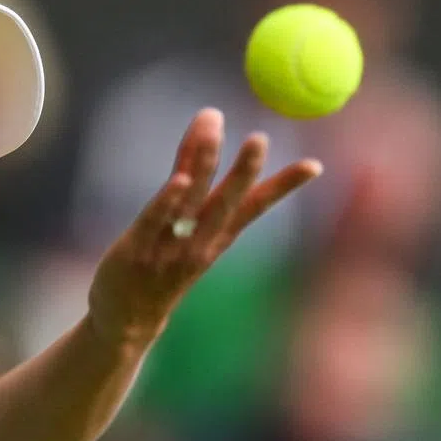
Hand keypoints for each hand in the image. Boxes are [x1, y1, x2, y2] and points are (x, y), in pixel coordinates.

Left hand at [86, 108, 321, 346]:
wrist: (125, 322)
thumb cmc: (160, 265)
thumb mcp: (183, 220)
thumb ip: (192, 167)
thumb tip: (211, 118)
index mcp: (216, 238)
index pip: (254, 206)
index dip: (283, 186)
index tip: (314, 165)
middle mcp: (198, 242)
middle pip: (226, 202)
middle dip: (244, 171)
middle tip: (260, 138)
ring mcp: (167, 247)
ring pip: (191, 202)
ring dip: (204, 164)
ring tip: (214, 128)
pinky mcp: (135, 249)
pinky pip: (154, 220)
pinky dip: (167, 200)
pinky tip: (179, 179)